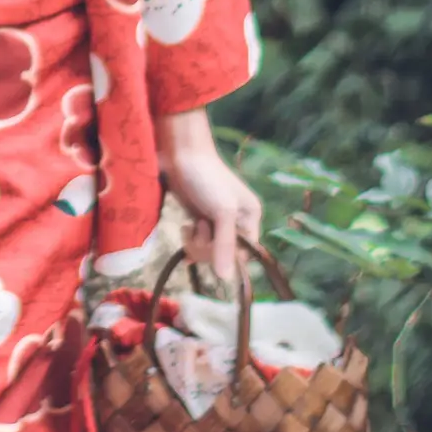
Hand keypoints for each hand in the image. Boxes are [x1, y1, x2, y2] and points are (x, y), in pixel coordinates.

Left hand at [155, 109, 262, 286]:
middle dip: (208, 247)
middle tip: (197, 228)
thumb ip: (225, 244)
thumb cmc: (206, 178)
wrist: (180, 153)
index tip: (214, 243)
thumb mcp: (222, 211)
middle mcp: (236, 222)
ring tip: (190, 225)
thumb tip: (225, 279)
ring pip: (208, 251)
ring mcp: (215, 222)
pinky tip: (184, 231)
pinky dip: (189, 242)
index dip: (228, 255)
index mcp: (250, 218)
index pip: (245, 253)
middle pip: (225, 255)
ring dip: (196, 243)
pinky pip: (196, 244)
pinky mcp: (197, 220)